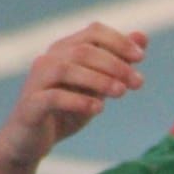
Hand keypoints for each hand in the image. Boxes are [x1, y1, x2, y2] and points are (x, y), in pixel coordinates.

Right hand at [0, 23, 147, 165]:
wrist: (32, 141)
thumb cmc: (67, 110)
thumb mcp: (97, 87)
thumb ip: (117, 63)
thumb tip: (143, 36)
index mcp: (65, 51)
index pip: (93, 32)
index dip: (119, 41)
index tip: (141, 57)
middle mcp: (49, 60)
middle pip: (83, 50)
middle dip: (115, 64)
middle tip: (138, 82)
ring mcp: (37, 82)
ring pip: (66, 69)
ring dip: (98, 79)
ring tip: (121, 92)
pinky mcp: (30, 105)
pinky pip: (53, 97)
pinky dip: (78, 101)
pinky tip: (98, 108)